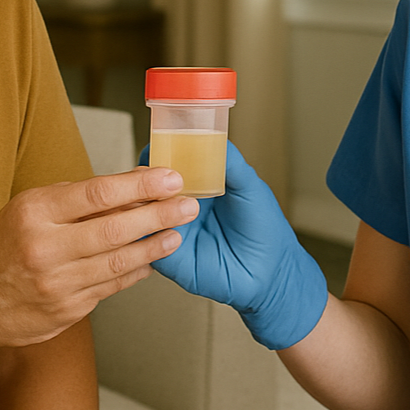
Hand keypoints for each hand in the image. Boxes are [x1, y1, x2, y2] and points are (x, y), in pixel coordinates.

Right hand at [0, 168, 194, 355]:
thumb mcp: (27, 209)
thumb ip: (75, 200)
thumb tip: (129, 185)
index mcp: (35, 212)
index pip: (97, 193)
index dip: (140, 186)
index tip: (170, 178)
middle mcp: (46, 247)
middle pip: (115, 228)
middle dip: (159, 215)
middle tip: (189, 204)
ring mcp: (57, 283)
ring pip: (119, 261)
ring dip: (154, 246)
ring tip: (177, 232)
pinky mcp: (67, 311)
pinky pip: (111, 287)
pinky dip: (135, 271)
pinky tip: (152, 259)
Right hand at [144, 141, 328, 349]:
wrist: (270, 272)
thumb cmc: (264, 229)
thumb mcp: (249, 187)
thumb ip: (230, 163)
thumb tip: (211, 137)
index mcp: (195, 185)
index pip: (165, 164)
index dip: (157, 153)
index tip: (155, 146)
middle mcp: (177, 206)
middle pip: (144, 187)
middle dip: (143, 179)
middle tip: (153, 175)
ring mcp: (169, 231)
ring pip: (139, 215)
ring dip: (142, 205)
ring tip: (160, 200)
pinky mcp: (166, 258)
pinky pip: (145, 245)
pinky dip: (147, 234)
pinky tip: (161, 226)